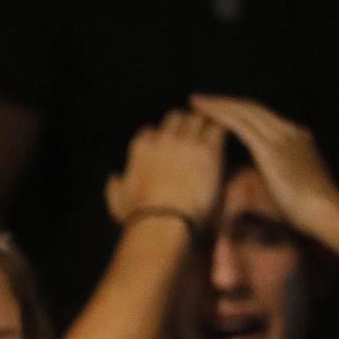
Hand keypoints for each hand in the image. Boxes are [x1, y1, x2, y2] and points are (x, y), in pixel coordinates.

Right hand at [105, 110, 224, 227]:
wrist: (163, 221)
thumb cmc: (140, 216)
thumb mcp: (118, 201)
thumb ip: (115, 185)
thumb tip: (115, 177)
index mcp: (141, 147)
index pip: (151, 130)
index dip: (160, 138)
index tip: (168, 148)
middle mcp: (163, 138)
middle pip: (176, 117)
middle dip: (184, 125)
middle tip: (195, 138)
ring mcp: (186, 142)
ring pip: (198, 118)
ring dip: (204, 126)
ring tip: (212, 139)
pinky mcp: (208, 150)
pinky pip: (218, 128)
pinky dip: (220, 134)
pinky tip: (223, 146)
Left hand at [190, 94, 338, 235]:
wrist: (322, 210)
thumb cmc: (299, 208)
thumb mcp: (278, 187)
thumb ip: (257, 179)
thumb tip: (235, 179)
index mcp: (294, 139)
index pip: (260, 118)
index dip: (236, 112)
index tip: (215, 112)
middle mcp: (288, 131)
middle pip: (251, 109)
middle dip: (224, 103)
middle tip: (199, 100)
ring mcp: (281, 136)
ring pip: (245, 111)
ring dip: (218, 105)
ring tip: (196, 101)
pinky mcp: (270, 147)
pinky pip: (241, 124)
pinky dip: (221, 115)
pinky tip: (205, 112)